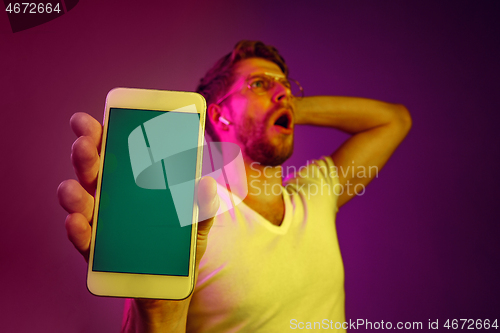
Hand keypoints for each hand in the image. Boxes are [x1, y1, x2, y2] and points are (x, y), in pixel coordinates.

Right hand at [57, 112, 218, 331]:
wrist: (170, 287)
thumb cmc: (181, 246)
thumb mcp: (198, 223)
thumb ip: (204, 205)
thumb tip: (206, 184)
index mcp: (135, 185)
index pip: (117, 154)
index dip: (105, 135)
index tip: (99, 120)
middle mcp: (113, 200)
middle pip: (95, 172)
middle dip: (87, 154)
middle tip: (85, 141)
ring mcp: (102, 225)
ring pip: (82, 203)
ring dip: (74, 192)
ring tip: (74, 186)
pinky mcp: (98, 253)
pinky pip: (84, 241)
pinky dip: (78, 231)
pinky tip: (77, 222)